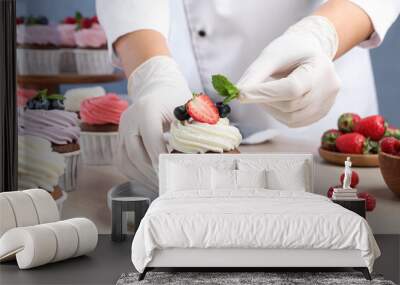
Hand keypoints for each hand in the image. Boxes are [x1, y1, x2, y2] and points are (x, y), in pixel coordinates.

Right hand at [115, 56, 191, 191]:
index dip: (161, 159)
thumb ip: (195, 126)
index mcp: (146, 109)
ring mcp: (121, 130)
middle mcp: (129, 120)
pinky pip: (122, 162)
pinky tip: (149, 181)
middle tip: (168, 186)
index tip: (173, 174)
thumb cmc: (174, 99)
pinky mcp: (118, 140)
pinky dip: (135, 175)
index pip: (152, 139)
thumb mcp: (187, 108)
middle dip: (152, 173)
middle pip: (136, 153)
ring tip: (159, 187)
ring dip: (142, 177)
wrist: (156, 89)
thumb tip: (206, 149)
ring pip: (126, 161)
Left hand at [237, 16, 339, 126]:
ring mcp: (327, 103)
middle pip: (291, 105)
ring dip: (271, 109)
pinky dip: (280, 114)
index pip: (292, 88)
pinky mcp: (320, 113)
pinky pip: (295, 122)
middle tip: (250, 92)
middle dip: (266, 100)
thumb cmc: (290, 50)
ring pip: (292, 117)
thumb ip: (255, 74)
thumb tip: (237, 93)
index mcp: (320, 67)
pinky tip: (276, 101)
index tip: (241, 94)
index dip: (265, 93)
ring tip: (265, 95)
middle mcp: (329, 88)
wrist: (310, 51)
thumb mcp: (272, 55)